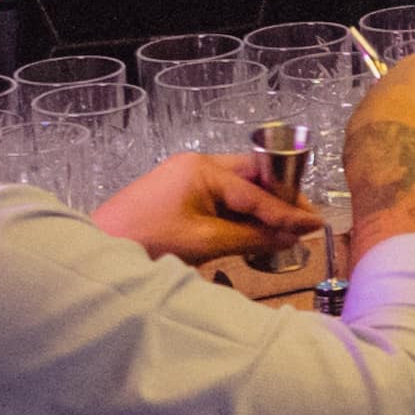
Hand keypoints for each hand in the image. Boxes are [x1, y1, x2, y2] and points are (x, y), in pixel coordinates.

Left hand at [93, 148, 319, 268]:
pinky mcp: (177, 194)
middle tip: (304, 222)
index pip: (257, 191)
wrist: (97, 249)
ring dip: (260, 208)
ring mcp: (185, 177)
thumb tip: (292, 238)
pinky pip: (219, 198)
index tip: (316, 225)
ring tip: (285, 230)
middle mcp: (197, 165)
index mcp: (203, 168)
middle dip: (280, 200)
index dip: (288, 211)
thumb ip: (253, 238)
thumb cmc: (148, 241)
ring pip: (237, 188)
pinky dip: (239, 214)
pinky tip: (253, 231)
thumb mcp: (206, 242)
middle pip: (251, 177)